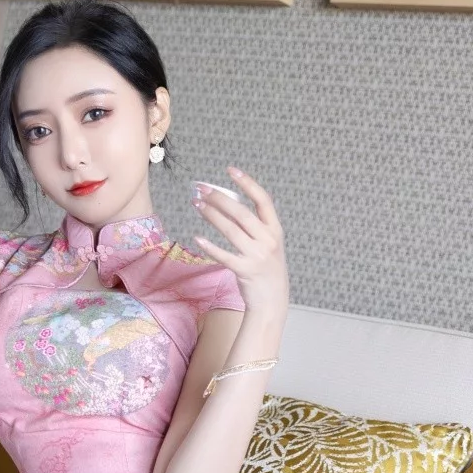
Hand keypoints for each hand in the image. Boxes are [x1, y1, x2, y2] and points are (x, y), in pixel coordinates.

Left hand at [192, 169, 287, 318]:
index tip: (230, 170)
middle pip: (241, 212)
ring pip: (230, 230)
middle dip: (219, 198)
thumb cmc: (267, 269)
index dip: (247, 183)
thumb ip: (255, 226)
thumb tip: (227, 203)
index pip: (263, 200)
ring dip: (211, 215)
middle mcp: (268, 241)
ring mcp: (257, 256)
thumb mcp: (269, 244)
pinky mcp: (245, 271)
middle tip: (201, 189)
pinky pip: (224, 256)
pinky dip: (210, 247)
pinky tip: (197, 238)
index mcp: (275, 230)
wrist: (272, 302)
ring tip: (196, 204)